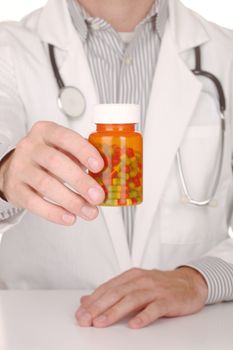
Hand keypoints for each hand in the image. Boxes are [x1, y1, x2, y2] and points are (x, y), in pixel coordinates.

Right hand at [0, 121, 104, 224]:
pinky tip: (69, 217)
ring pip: (46, 185)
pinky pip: (34, 203)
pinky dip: (54, 213)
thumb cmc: (46, 158)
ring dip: (71, 201)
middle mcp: (30, 147)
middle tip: (98, 196)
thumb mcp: (62, 149)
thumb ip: (81, 157)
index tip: (99, 166)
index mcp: (46, 132)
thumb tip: (107, 175)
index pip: (65, 138)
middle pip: (55, 162)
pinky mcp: (15, 189)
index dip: (83, 151)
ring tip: (89, 211)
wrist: (16, 170)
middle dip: (80, 181)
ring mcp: (20, 168)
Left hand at [76, 267, 207, 328]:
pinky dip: (144, 316)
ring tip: (101, 322)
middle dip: (98, 306)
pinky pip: (155, 308)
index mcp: (132, 276)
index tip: (80, 313)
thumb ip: (111, 291)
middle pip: (117, 293)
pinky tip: (134, 324)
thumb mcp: (134, 284)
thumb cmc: (159, 285)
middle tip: (85, 319)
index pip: (108, 288)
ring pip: (132, 299)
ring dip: (115, 311)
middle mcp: (141, 280)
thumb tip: (85, 300)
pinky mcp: (168, 300)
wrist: (189, 282)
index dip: (93, 300)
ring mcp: (155, 289)